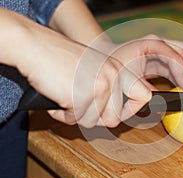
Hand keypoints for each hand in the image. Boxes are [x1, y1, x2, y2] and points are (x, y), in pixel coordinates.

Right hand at [12, 24, 150, 127]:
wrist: (35, 46)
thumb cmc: (60, 57)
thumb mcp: (94, 67)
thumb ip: (108, 86)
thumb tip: (117, 113)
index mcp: (117, 69)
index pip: (143, 96)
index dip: (133, 110)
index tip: (121, 113)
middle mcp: (112, 77)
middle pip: (114, 119)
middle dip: (96, 119)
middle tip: (81, 106)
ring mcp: (98, 87)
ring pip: (92, 122)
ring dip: (77, 115)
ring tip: (67, 96)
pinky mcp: (80, 97)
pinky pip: (74, 120)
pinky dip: (62, 114)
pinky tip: (58, 96)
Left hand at [92, 34, 182, 91]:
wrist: (107, 57)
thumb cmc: (114, 65)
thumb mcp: (126, 76)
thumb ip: (142, 88)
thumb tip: (159, 104)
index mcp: (151, 44)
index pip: (175, 56)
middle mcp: (161, 44)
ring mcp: (164, 51)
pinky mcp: (164, 61)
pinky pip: (182, 67)